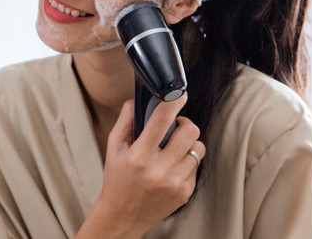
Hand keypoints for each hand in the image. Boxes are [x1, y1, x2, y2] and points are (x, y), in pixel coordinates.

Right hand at [76, 94, 204, 238]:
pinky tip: (171, 167)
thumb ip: (125, 121)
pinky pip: (196, 166)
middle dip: (184, 123)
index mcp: (139, 157)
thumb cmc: (116, 179)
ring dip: (187, 144)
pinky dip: (186, 162)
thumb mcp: (113, 149)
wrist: (123, 216)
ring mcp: (175, 183)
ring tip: (173, 148)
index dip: (173, 102)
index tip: (178, 94)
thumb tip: (136, 99)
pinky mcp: (185, 192)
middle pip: (190, 132)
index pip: (161, 121)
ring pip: (198, 149)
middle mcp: (159, 170)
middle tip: (175, 126)